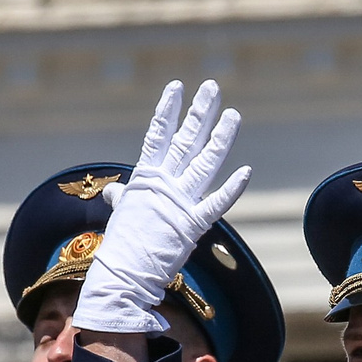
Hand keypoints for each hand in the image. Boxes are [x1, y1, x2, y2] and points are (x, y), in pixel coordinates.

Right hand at [76, 80, 250, 336]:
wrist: (123, 275)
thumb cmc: (122, 246)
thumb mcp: (123, 214)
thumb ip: (124, 197)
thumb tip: (115, 191)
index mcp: (146, 179)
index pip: (158, 136)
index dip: (168, 111)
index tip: (176, 86)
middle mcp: (164, 185)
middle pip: (186, 141)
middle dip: (199, 113)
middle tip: (211, 87)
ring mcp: (179, 203)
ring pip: (204, 163)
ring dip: (220, 138)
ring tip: (233, 114)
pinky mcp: (192, 225)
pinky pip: (216, 203)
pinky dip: (231, 189)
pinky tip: (246, 171)